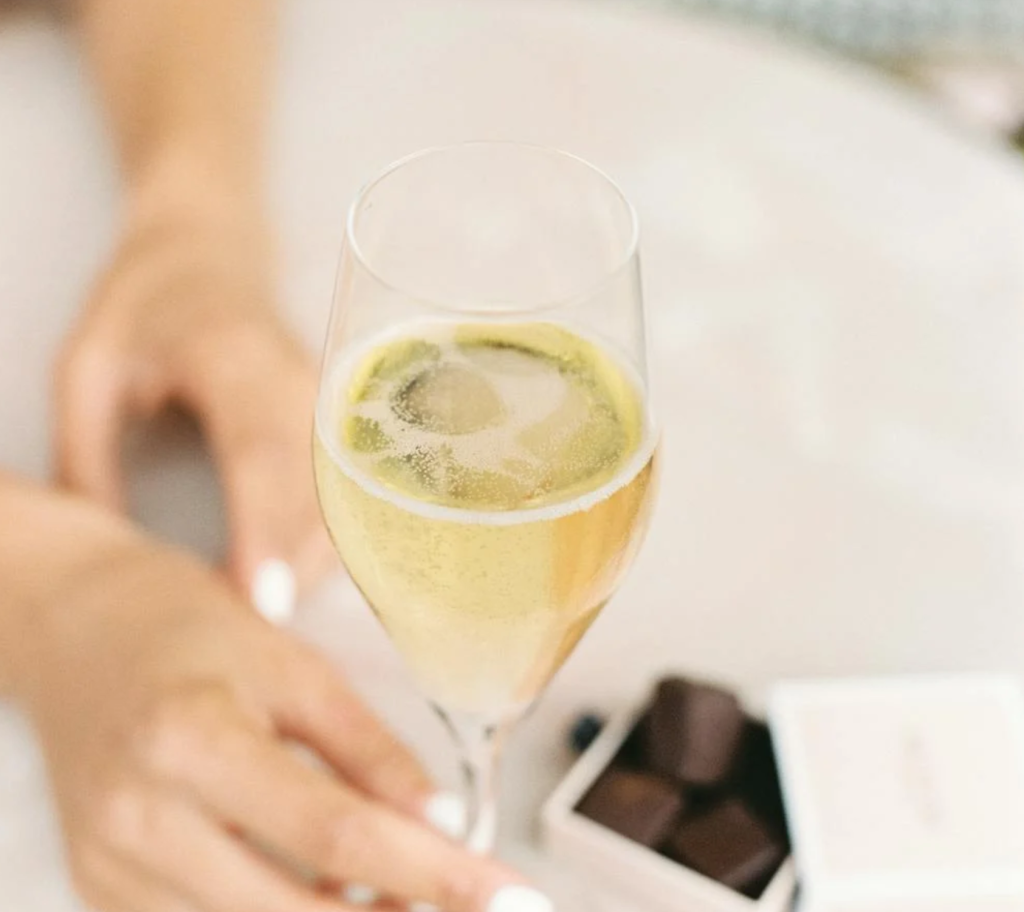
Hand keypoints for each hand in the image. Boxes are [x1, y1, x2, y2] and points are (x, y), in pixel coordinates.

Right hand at [18, 534, 546, 911]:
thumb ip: (368, 750)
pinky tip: (329, 890)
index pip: (335, 834)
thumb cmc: (190, 632)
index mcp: (192, 739)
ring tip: (404, 886)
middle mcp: (139, 819)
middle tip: (470, 898)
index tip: (505, 892)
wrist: (82, 631)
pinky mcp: (102, 892)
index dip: (434, 873)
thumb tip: (444, 821)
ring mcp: (111, 869)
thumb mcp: (293, 667)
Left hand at [54, 201, 331, 609]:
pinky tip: (279, 575)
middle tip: (237, 635)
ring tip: (249, 612)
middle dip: (289, 571)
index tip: (260, 601)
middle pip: (318, 492)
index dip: (267, 529)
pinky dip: (316, 543)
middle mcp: (302, 382)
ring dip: (304, 565)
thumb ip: (88, 458)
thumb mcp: (86, 368)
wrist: (210, 251)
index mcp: (236, 357)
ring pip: (341, 503)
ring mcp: (333, 403)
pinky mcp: (342, 422)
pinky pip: (343, 495)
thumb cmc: (145, 302)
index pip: (265, 452)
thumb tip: (108, 558)